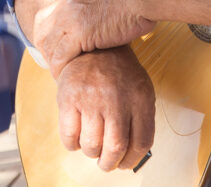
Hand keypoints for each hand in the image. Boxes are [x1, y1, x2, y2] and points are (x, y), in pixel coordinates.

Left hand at [36, 0, 154, 77]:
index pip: (46, 20)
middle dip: (47, 54)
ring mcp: (70, 19)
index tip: (56, 55)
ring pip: (50, 47)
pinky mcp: (79, 33)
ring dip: (54, 64)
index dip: (48, 40)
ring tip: (61, 78)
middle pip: (43, 34)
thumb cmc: (136, 0)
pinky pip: (60, 57)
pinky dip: (60, 69)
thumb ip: (98, 12)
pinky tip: (66, 79)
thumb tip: (103, 24)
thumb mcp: (108, 1)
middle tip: (55, 70)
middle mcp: (67, 6)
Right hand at [55, 47, 154, 171]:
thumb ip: (141, 119)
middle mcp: (116, 98)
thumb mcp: (140, 89)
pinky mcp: (68, 98)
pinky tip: (77, 138)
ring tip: (92, 146)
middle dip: (110, 162)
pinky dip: (72, 145)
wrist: (93, 46)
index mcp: (140, 98)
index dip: (132, 159)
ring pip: (92, 145)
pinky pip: (69, 136)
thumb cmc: (118, 73)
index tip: (125, 163)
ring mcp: (91, 98)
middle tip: (106, 162)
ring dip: (91, 153)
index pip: (141, 142)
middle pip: (116, 147)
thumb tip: (133, 154)